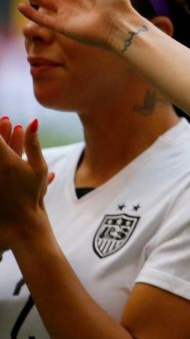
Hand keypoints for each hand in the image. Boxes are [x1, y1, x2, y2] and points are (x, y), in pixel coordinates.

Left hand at [0, 117, 52, 249]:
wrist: (19, 219)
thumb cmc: (32, 194)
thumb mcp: (38, 167)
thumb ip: (34, 143)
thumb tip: (33, 121)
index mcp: (5, 159)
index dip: (0, 126)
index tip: (4, 119)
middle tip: (5, 121)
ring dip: (1, 142)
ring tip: (8, 136)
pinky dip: (1, 159)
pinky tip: (4, 158)